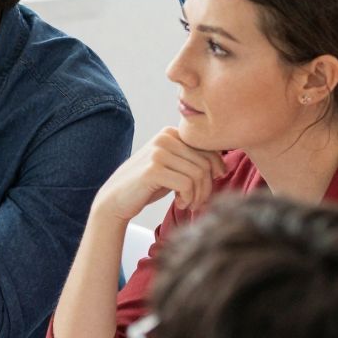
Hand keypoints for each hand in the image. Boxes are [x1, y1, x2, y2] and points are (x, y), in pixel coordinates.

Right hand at [96, 128, 226, 223]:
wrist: (115, 200)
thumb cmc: (147, 186)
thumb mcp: (171, 167)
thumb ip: (191, 160)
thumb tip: (222, 166)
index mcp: (170, 133)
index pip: (207, 148)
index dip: (216, 169)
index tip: (209, 187)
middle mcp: (164, 138)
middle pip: (205, 162)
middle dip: (206, 187)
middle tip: (198, 202)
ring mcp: (158, 152)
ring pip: (198, 174)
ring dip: (198, 195)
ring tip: (189, 204)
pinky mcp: (153, 170)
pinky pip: (187, 184)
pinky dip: (188, 198)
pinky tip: (180, 204)